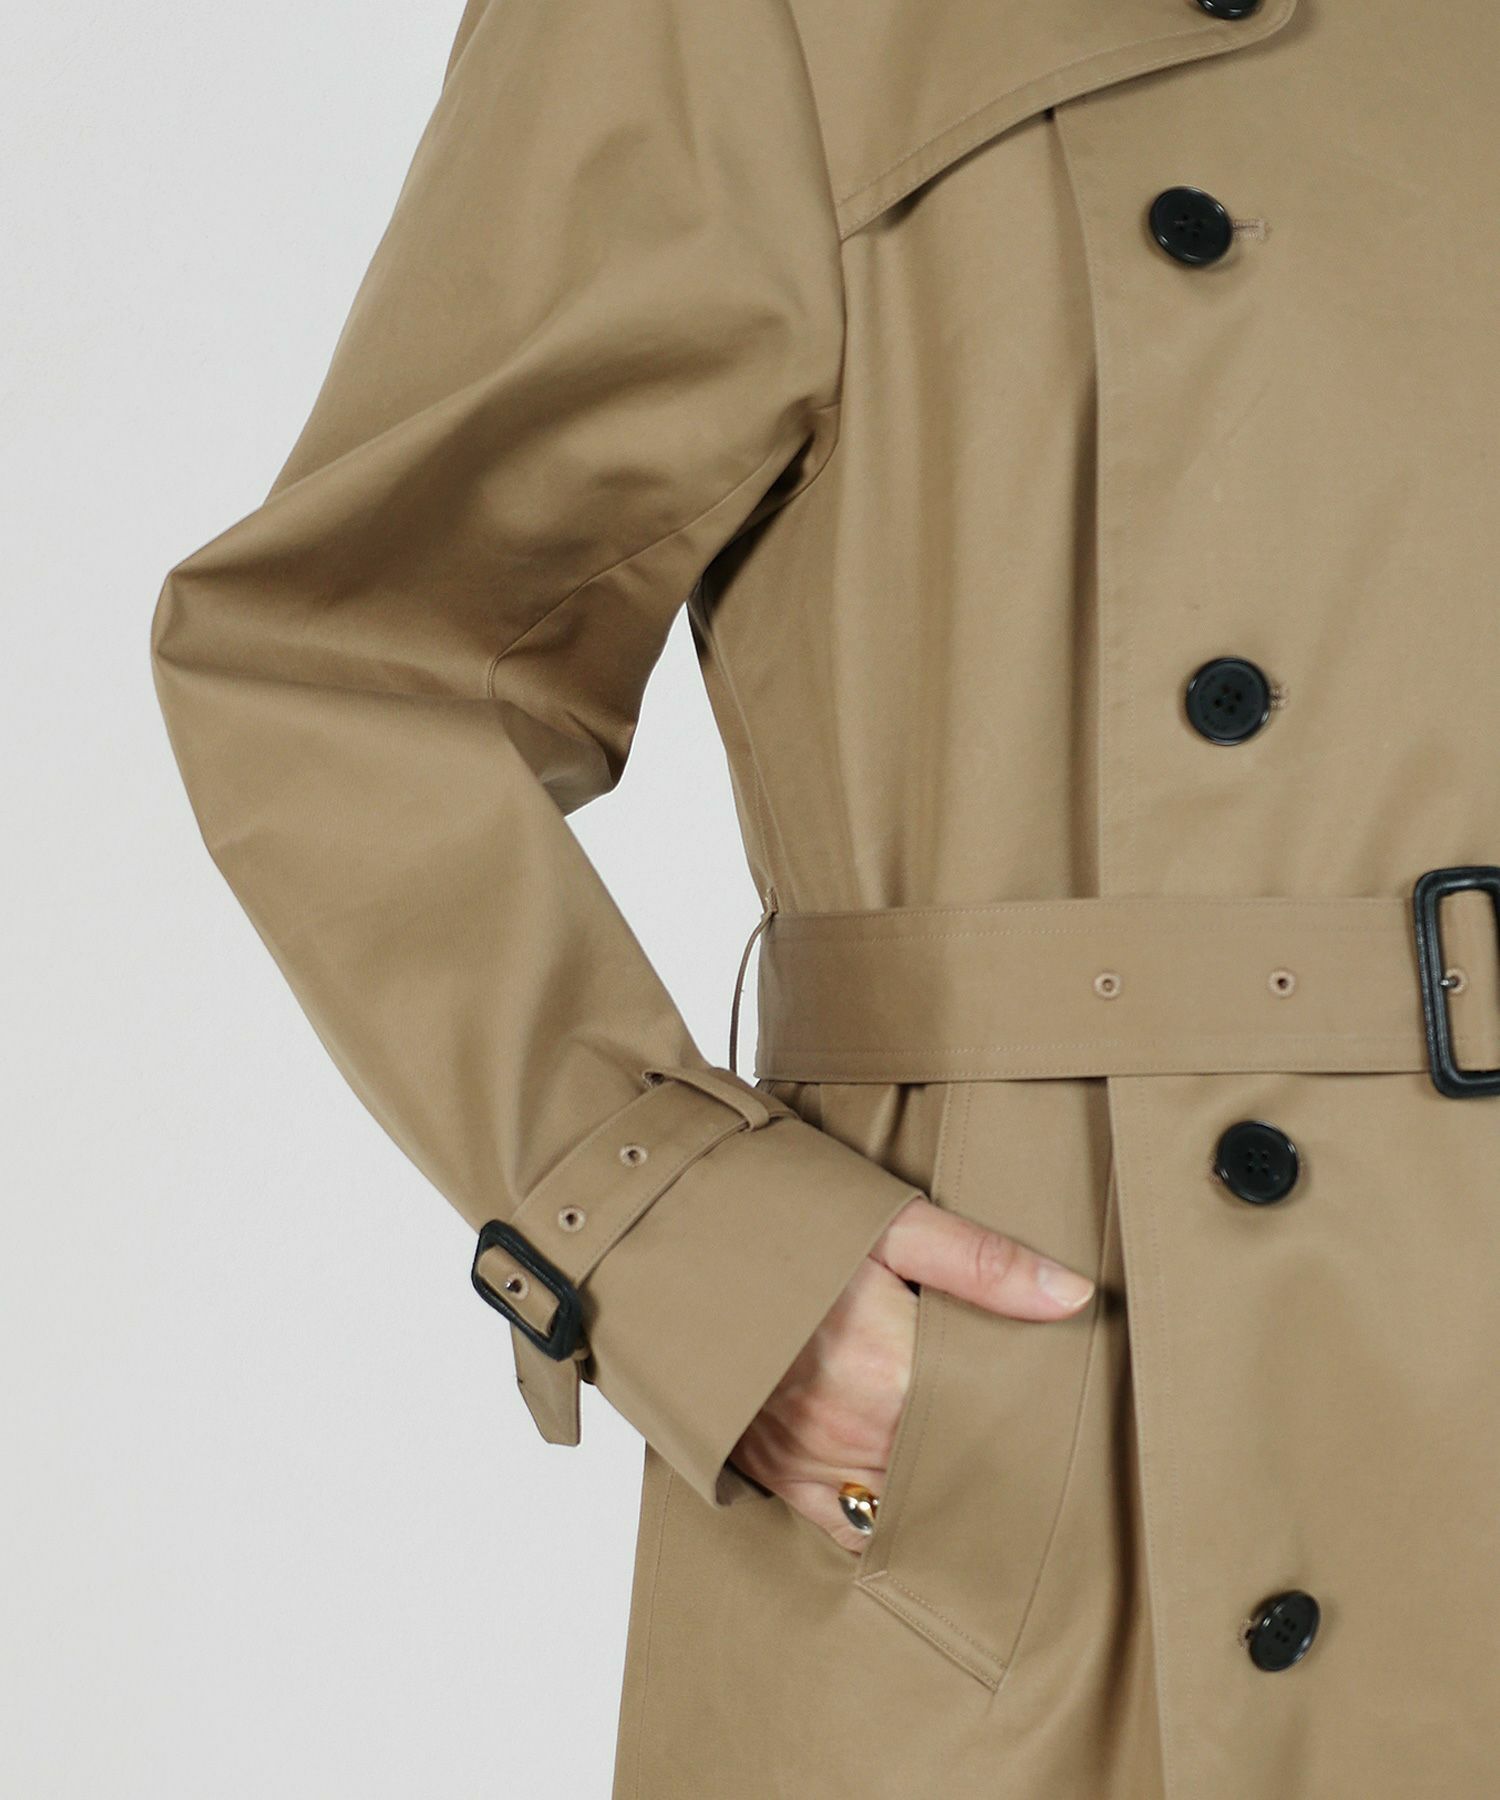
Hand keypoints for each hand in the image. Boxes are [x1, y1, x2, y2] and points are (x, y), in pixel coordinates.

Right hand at [727, 1194, 1095, 1551]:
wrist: (664, 1239)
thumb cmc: (771, 1219)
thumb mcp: (884, 1220)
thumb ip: (981, 1262)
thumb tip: (1071, 1295)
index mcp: (885, 1372)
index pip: (990, 1422)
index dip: (1029, 1415)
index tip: (1055, 1402)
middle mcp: (846, 1432)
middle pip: (953, 1471)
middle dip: (991, 1455)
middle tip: (1033, 1436)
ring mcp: (805, 1459)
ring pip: (905, 1506)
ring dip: (941, 1490)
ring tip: (980, 1466)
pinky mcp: (772, 1470)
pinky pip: (846, 1526)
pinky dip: (885, 1519)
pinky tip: (913, 1496)